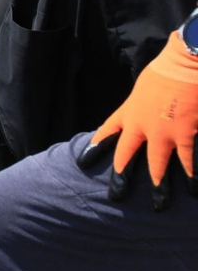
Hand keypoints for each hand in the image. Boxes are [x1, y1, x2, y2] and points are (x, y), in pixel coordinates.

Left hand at [81, 30, 197, 208]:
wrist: (185, 66)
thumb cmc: (166, 70)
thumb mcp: (144, 88)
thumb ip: (142, 105)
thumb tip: (145, 113)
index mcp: (128, 111)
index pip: (107, 131)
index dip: (96, 146)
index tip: (82, 161)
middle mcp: (141, 126)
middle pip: (126, 155)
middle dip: (121, 176)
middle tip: (116, 195)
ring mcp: (163, 133)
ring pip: (158, 164)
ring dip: (159, 184)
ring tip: (159, 204)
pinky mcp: (185, 135)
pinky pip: (188, 160)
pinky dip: (192, 174)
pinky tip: (193, 188)